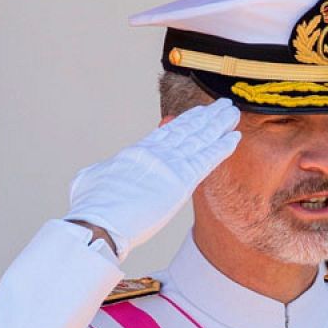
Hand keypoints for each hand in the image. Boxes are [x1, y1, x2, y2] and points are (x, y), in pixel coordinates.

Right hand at [65, 98, 240, 256]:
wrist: (99, 222)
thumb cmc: (92, 206)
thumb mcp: (93, 178)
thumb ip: (107, 171)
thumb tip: (106, 172)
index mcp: (137, 153)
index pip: (167, 133)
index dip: (186, 121)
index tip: (199, 113)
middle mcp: (156, 154)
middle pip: (188, 131)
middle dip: (207, 118)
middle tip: (224, 106)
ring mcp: (170, 165)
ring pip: (200, 139)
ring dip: (219, 125)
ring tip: (233, 113)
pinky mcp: (182, 180)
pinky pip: (207, 159)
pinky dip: (222, 147)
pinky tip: (235, 137)